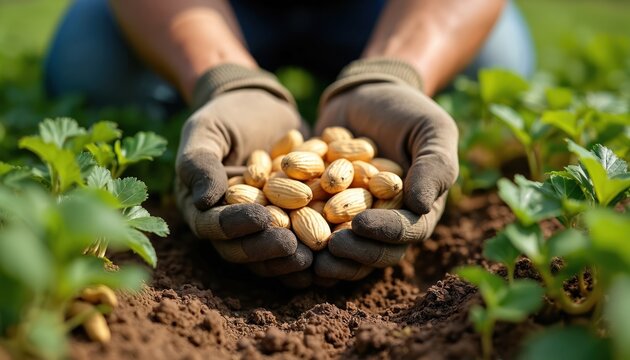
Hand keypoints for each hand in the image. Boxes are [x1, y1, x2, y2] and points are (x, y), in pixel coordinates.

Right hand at [175, 65, 312, 286]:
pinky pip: (297, 242)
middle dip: (266, 249)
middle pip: (241, 248)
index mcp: (203, 207)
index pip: (212, 224)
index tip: (259, 218)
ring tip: (311, 257)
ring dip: (288, 260)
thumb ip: (199, 162)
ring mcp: (261, 228)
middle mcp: (230, 225)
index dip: (233, 226)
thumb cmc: (227, 116)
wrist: (263, 106)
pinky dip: (311, 250)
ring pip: (269, 254)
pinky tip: (330, 252)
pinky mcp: (289, 223)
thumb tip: (202, 201)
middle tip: (291, 246)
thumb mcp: (208, 130)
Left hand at [313, 59, 458, 280]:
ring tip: (304, 251)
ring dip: (324, 255)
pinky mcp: (325, 210)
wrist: (365, 94)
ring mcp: (353, 219)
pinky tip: (280, 231)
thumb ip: (434, 166)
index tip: (360, 225)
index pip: (405, 231)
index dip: (384, 233)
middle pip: (373, 250)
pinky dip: (298, 232)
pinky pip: (312, 227)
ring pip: (342, 248)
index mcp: (417, 210)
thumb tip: (422, 206)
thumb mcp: (430, 130)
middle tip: (328, 248)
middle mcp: (386, 221)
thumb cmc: (407, 111)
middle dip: (352, 253)